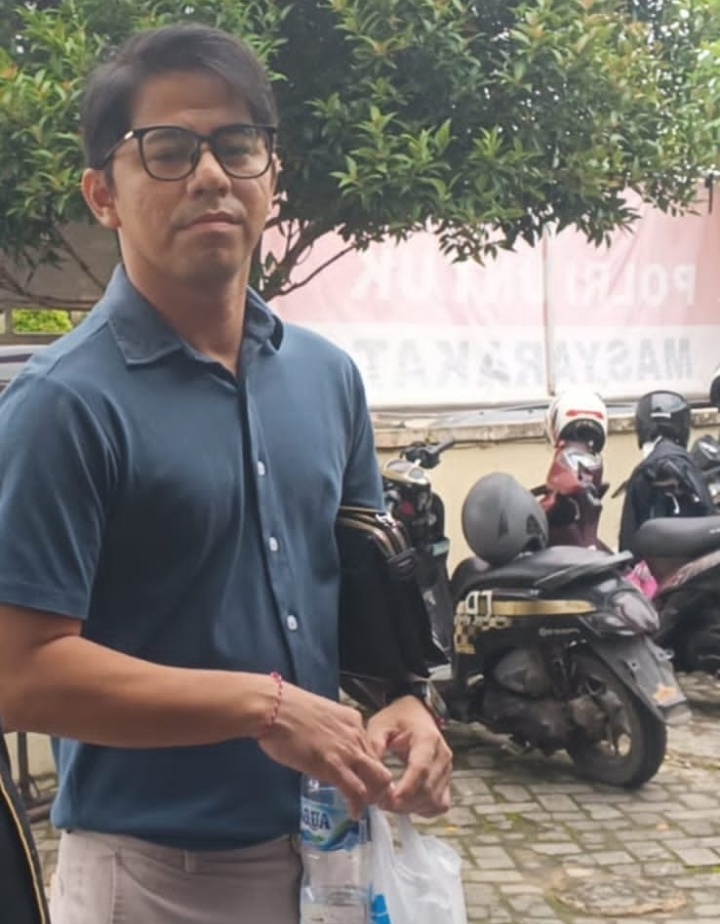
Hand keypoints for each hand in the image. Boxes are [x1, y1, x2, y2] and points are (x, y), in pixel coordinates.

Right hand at [258, 681, 392, 817]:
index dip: (368, 766)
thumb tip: (324, 746)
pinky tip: (354, 813)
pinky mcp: (334, 767)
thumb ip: (329, 731)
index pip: (370, 748)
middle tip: (369, 797)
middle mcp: (356, 734)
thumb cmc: (287, 710)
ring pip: (377, 779)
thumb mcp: (320, 716)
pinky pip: (356, 791)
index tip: (363, 777)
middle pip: (380, 765)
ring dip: (373, 797)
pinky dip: (358, 806)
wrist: (276, 709)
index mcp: (352, 720)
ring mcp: (348, 751)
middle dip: (379, 785)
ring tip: (363, 808)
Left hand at [366, 695, 451, 816]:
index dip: (406, 789)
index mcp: (427, 740)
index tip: (388, 800)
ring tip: (391, 802)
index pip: (420, 769)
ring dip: (412, 808)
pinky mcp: (446, 780)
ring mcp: (447, 770)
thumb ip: (374, 747)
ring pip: (434, 801)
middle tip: (381, 802)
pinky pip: (440, 804)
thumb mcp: (380, 726)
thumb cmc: (397, 719)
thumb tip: (368, 773)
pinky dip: (424, 809)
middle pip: (428, 789)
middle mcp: (442, 756)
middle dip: (404, 803)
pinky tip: (407, 804)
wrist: (416, 712)